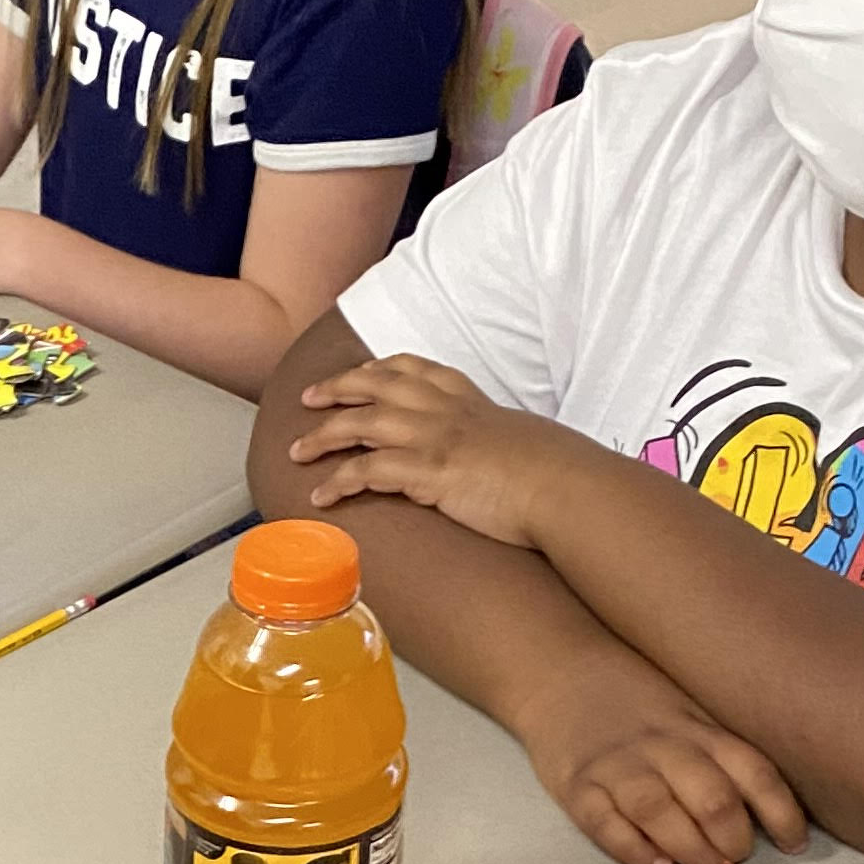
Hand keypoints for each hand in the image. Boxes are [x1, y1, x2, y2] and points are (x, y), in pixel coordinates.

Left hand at [284, 352, 578, 547]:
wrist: (566, 487)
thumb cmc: (553, 472)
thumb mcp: (520, 440)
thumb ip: (495, 438)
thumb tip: (495, 455)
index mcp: (467, 397)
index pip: (413, 367)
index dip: (378, 368)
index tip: (359, 371)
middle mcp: (444, 409)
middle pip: (375, 385)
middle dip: (338, 388)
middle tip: (309, 398)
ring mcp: (434, 437)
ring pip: (360, 425)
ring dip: (323, 437)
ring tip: (296, 451)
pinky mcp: (426, 471)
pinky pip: (366, 472)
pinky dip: (337, 482)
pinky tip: (320, 496)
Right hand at [520, 655, 808, 863]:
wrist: (561, 671)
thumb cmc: (638, 703)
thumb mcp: (691, 712)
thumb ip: (721, 754)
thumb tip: (766, 812)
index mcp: (699, 728)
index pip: (753, 771)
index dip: (781, 812)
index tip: (793, 844)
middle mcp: (661, 745)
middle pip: (710, 796)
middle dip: (733, 839)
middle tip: (736, 861)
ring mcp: (617, 764)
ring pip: (658, 811)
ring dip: (691, 849)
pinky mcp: (576, 784)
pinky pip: (605, 822)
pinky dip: (633, 849)